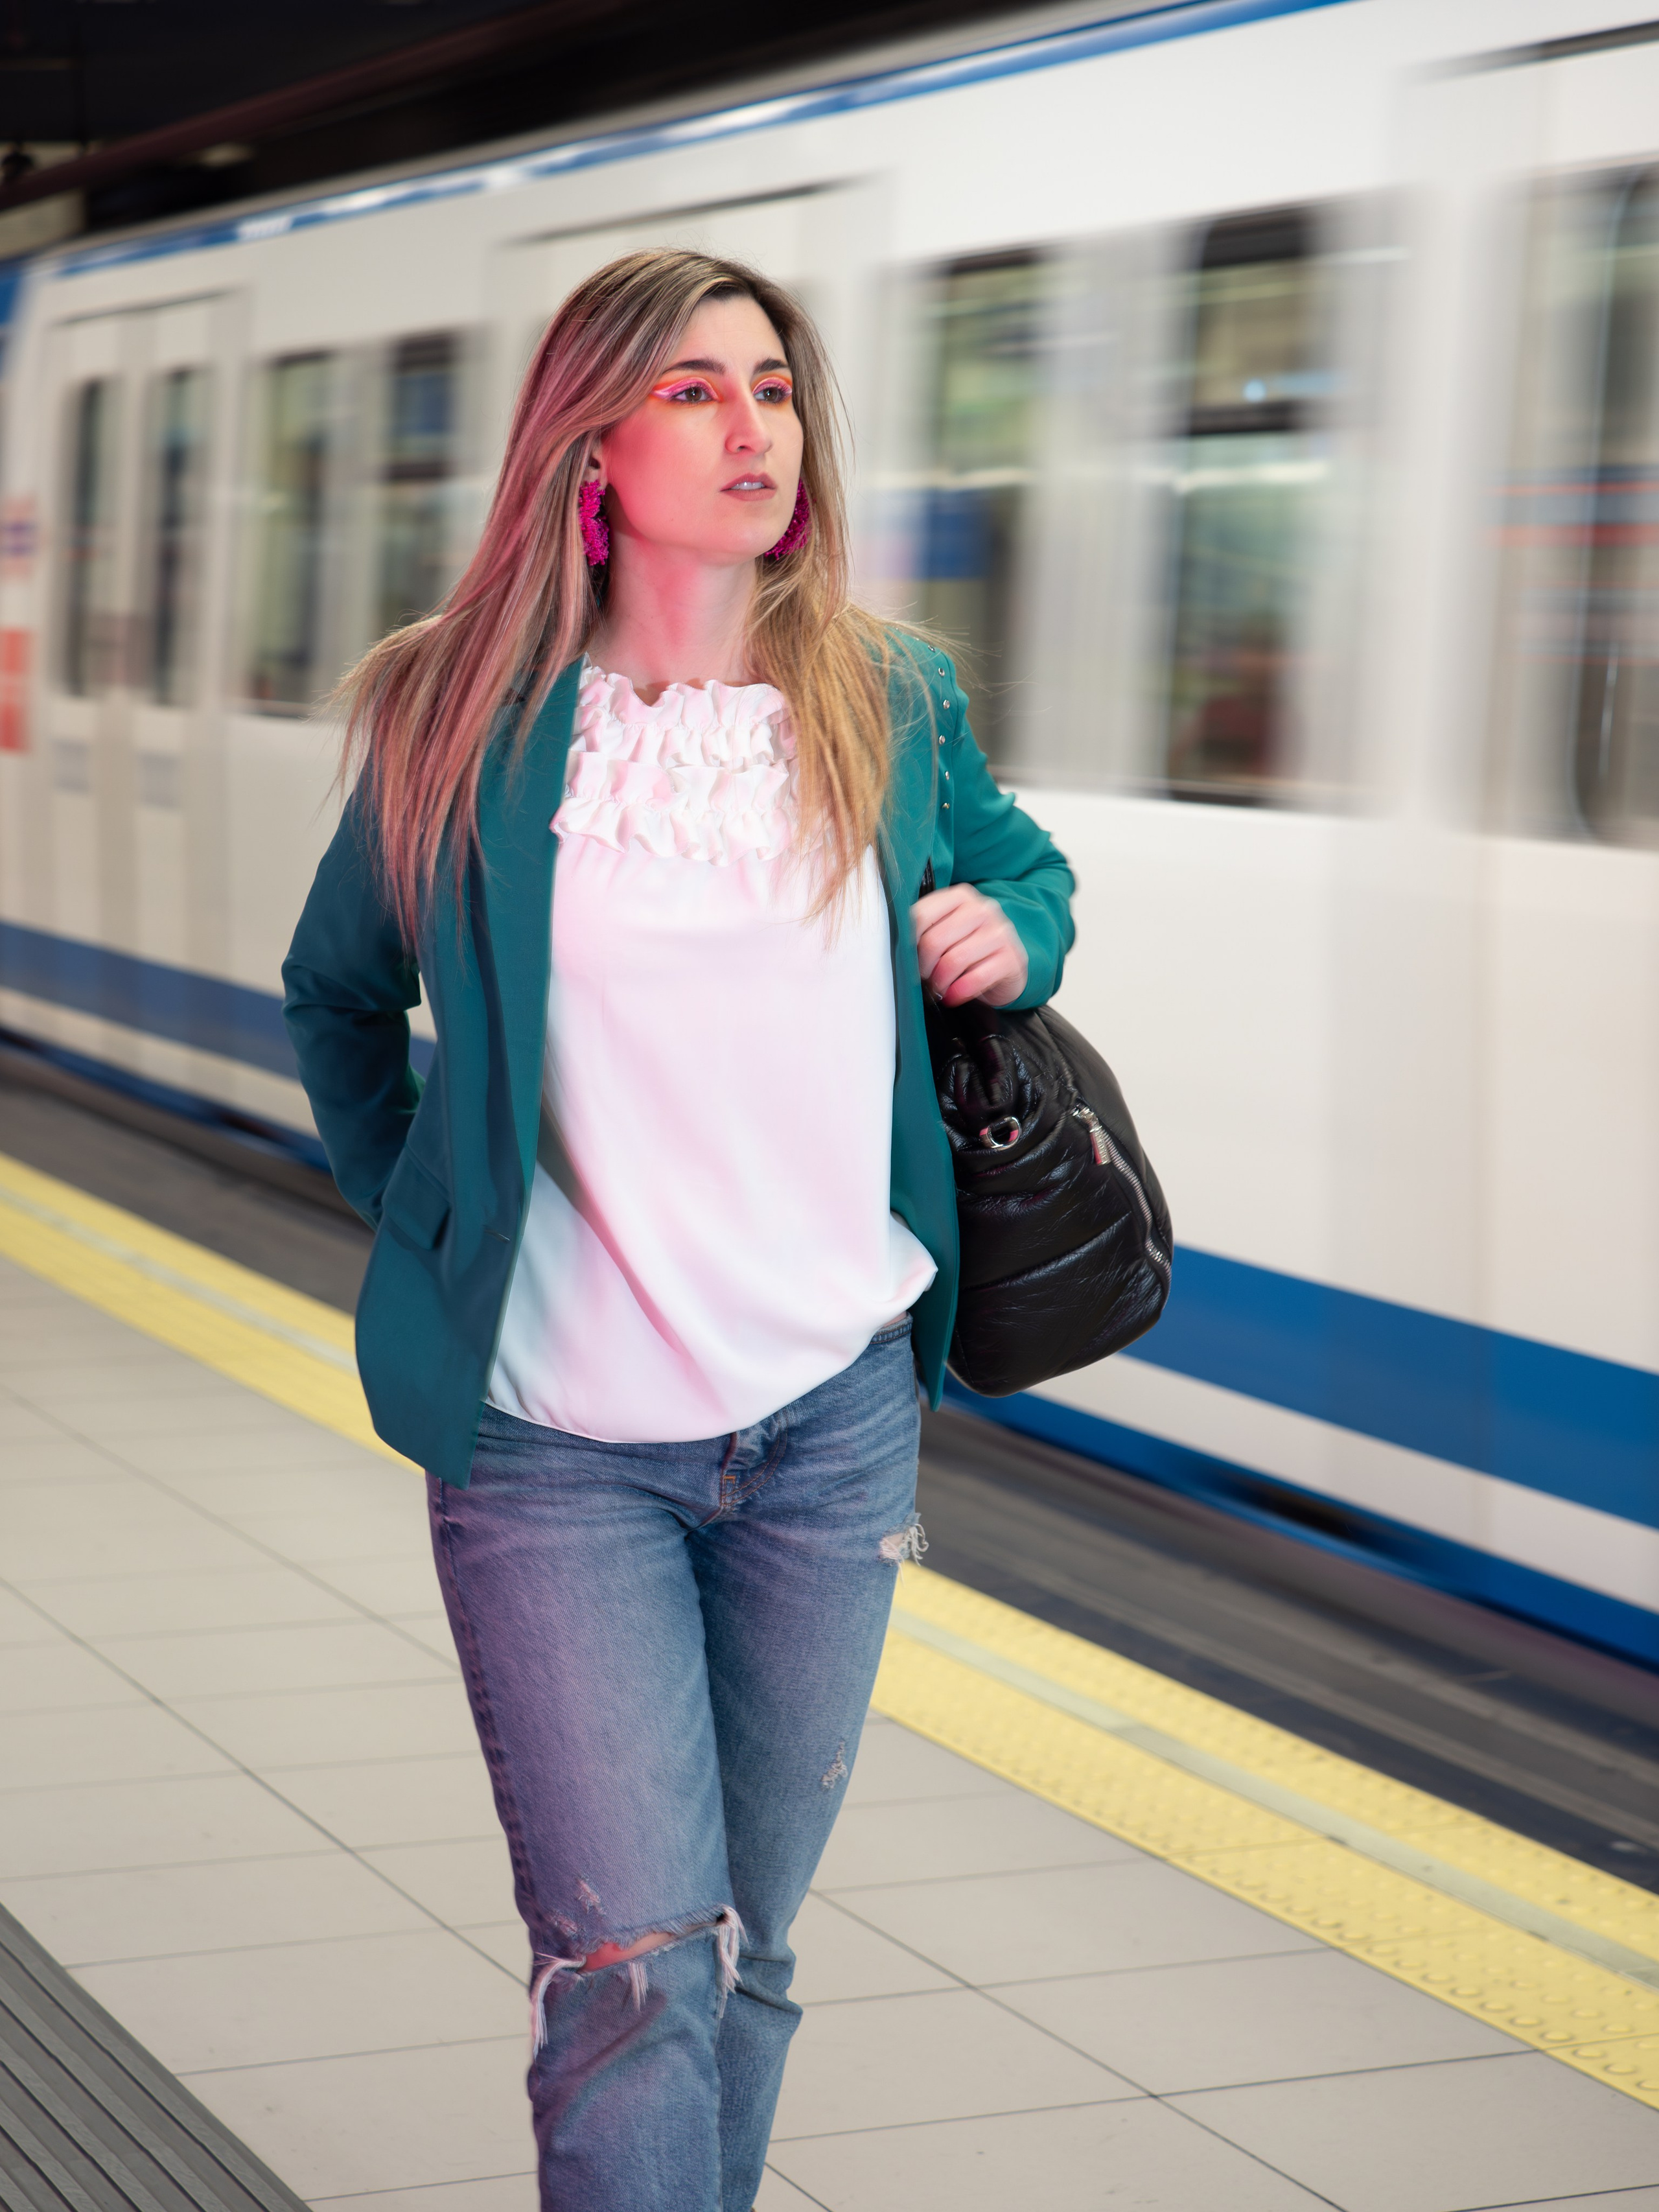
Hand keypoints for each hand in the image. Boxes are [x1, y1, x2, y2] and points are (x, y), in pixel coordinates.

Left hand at [912, 883, 1028, 1007]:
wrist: (1006, 968)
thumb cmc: (969, 949)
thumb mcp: (947, 933)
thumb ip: (924, 930)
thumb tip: (900, 948)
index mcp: (960, 897)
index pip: (920, 916)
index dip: (909, 943)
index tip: (909, 959)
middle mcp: (982, 909)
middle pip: (935, 940)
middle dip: (924, 967)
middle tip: (925, 978)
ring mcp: (1000, 932)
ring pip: (954, 960)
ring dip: (941, 982)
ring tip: (939, 988)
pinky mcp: (1011, 958)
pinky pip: (976, 978)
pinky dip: (959, 992)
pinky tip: (954, 995)